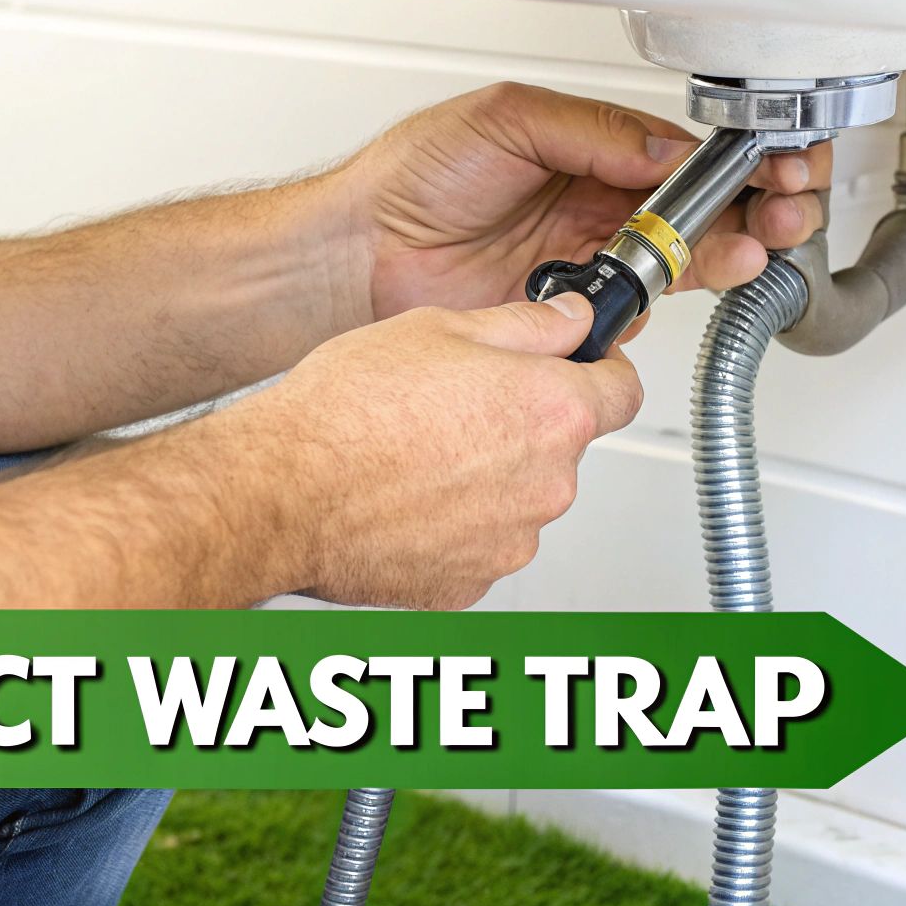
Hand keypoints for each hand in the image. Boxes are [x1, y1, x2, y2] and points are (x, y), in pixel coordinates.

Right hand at [222, 293, 640, 608]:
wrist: (281, 493)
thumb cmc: (346, 412)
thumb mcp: (440, 328)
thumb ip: (525, 326)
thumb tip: (570, 320)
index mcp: (552, 412)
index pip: (624, 391)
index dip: (599, 372)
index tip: (575, 367)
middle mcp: (547, 485)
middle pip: (563, 448)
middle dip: (523, 426)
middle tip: (455, 407)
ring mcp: (511, 542)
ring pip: (519, 500)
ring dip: (486, 480)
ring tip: (415, 456)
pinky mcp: (470, 585)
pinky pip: (478, 546)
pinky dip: (452, 527)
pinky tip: (403, 501)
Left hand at [333, 82, 831, 323]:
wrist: (358, 253)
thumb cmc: (411, 178)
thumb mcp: (506, 120)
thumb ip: (592, 132)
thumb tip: (662, 151)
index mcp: (591, 156)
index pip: (685, 160)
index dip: (737, 163)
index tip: (773, 165)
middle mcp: (596, 212)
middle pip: (701, 215)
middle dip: (756, 210)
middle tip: (786, 208)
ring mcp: (586, 268)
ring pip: (680, 265)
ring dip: (729, 254)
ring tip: (755, 244)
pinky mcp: (567, 319)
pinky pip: (631, 317)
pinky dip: (662, 305)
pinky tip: (676, 288)